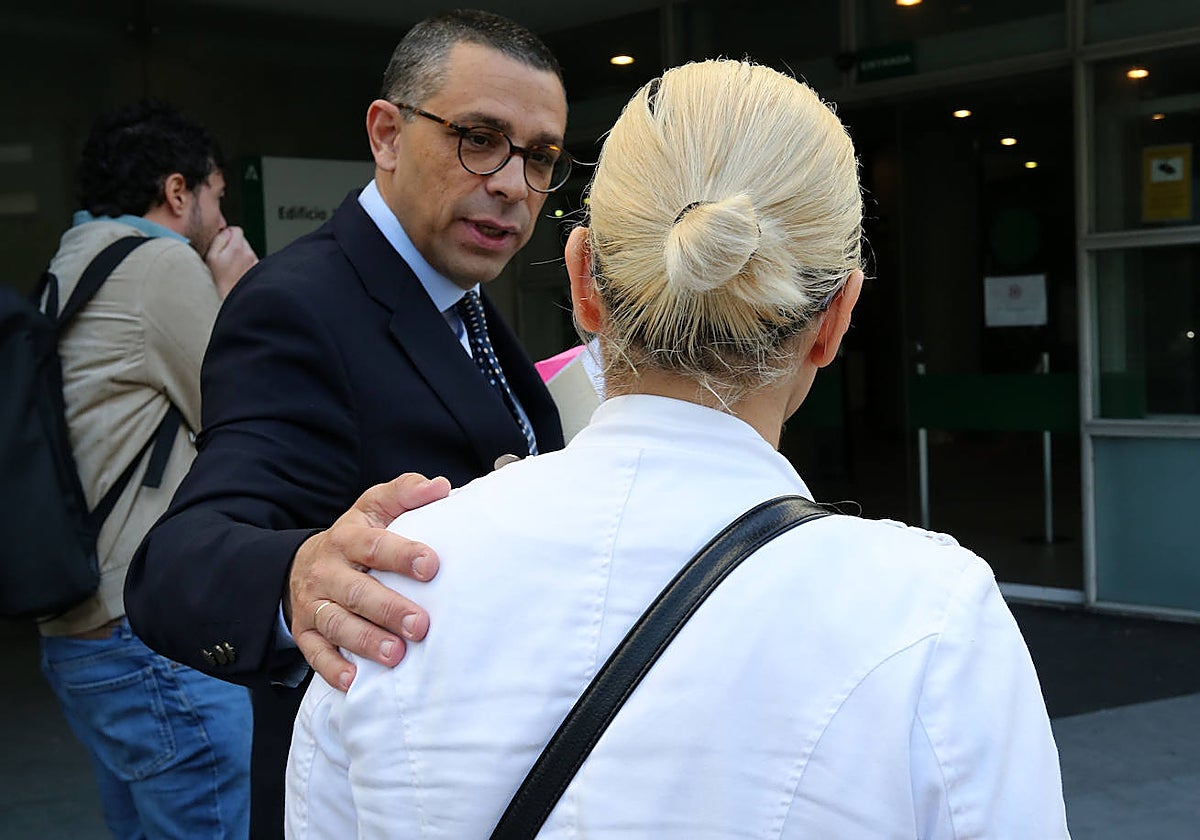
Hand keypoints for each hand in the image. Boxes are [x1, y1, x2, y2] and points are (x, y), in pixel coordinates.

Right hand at [205, 226, 257, 297]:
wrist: (229, 299)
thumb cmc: (217, 281)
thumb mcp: (210, 256)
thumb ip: (219, 239)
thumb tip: (226, 231)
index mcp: (237, 247)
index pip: (236, 229)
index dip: (227, 234)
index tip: (222, 243)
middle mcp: (249, 254)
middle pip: (242, 240)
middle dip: (233, 245)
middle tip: (224, 258)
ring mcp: (254, 263)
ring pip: (247, 251)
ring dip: (239, 256)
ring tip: (230, 269)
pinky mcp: (257, 271)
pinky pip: (251, 262)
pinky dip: (245, 265)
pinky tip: (237, 273)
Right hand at [289, 473, 449, 690]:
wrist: (304, 564)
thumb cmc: (357, 537)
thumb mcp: (375, 507)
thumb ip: (406, 493)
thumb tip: (440, 487)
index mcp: (348, 537)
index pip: (374, 544)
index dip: (402, 555)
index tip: (432, 566)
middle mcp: (327, 571)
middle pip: (356, 591)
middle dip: (389, 609)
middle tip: (421, 625)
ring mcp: (313, 603)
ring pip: (336, 624)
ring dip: (366, 641)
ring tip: (396, 655)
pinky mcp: (305, 632)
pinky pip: (314, 653)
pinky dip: (333, 668)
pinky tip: (354, 681)